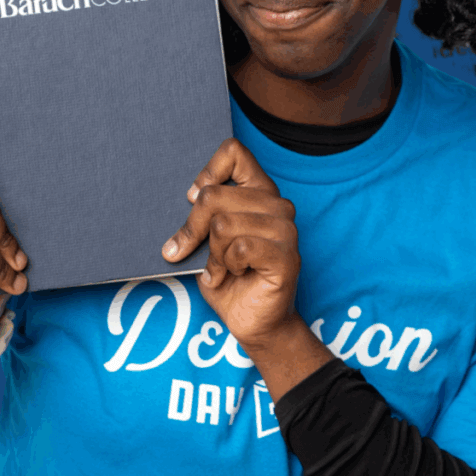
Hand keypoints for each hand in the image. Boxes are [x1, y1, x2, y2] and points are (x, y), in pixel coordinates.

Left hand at [161, 139, 333, 397]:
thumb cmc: (229, 277)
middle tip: (193, 251)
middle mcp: (276, 206)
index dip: (207, 173)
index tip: (193, 200)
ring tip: (221, 268)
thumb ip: (204, 213)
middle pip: (214, 195)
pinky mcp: (287, 257)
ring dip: (212, 254)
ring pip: (223, 224)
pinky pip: (240, 247)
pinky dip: (225, 266)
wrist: (253, 322)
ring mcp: (285, 231)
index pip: (233, 152)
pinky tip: (232, 275)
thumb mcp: (208, 239)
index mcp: (259, 192)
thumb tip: (188, 196)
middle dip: (193, 229)